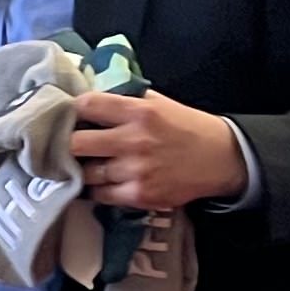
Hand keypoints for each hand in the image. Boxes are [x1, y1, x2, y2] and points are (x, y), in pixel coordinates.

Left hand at [71, 88, 247, 209]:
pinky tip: (106, 181)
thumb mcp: (158, 103)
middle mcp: (133, 140)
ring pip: (86, 173)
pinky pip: (101, 194)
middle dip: (70, 144)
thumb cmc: (185, 127)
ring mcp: (135, 170)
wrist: (219, 158)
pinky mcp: (139, 194)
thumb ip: (125, 99)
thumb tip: (90, 95)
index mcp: (138, 111)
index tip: (70, 116)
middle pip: (76, 144)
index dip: (73, 111)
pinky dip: (99, 189)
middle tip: (71, 146)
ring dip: (85, 170)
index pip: (87, 105)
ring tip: (90, 165)